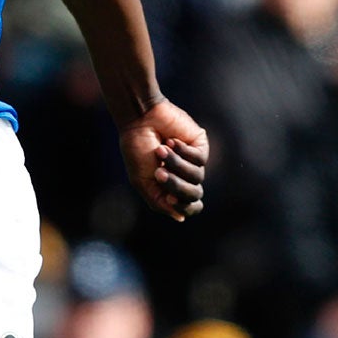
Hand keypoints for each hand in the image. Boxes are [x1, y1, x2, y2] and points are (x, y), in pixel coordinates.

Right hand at [119, 99, 206, 220]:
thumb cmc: (136, 148)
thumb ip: (158, 201)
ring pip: (197, 176)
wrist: (139, 119)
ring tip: (160, 150)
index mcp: (171, 187)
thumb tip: (181, 218)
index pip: (190, 207)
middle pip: (195, 195)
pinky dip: (183, 151)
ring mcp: (193, 161)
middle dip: (177, 186)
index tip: (169, 198)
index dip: (184, 206)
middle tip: (159, 172)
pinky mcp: (200, 145)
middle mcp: (185, 176)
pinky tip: (171, 141)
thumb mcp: (142, 180)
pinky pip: (200, 159)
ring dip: (176, 165)